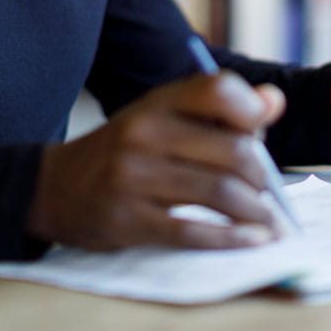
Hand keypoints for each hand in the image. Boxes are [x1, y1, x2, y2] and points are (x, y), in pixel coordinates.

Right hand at [25, 72, 286, 250]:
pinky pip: (192, 232)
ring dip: (256, 212)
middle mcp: (145, 133)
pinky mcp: (127, 219)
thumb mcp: (164, 117)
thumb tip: (274, 102)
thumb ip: (219, 111)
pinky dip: (231, 239)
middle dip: (263, 178)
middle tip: (271, 194)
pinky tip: (251, 241)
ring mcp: (133, 177)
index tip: (263, 134)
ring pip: (219, 193)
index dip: (251, 111)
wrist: (56, 187)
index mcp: (158, 102)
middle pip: (233, 151)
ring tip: (269, 223)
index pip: (218, 90)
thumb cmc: (128, 150)